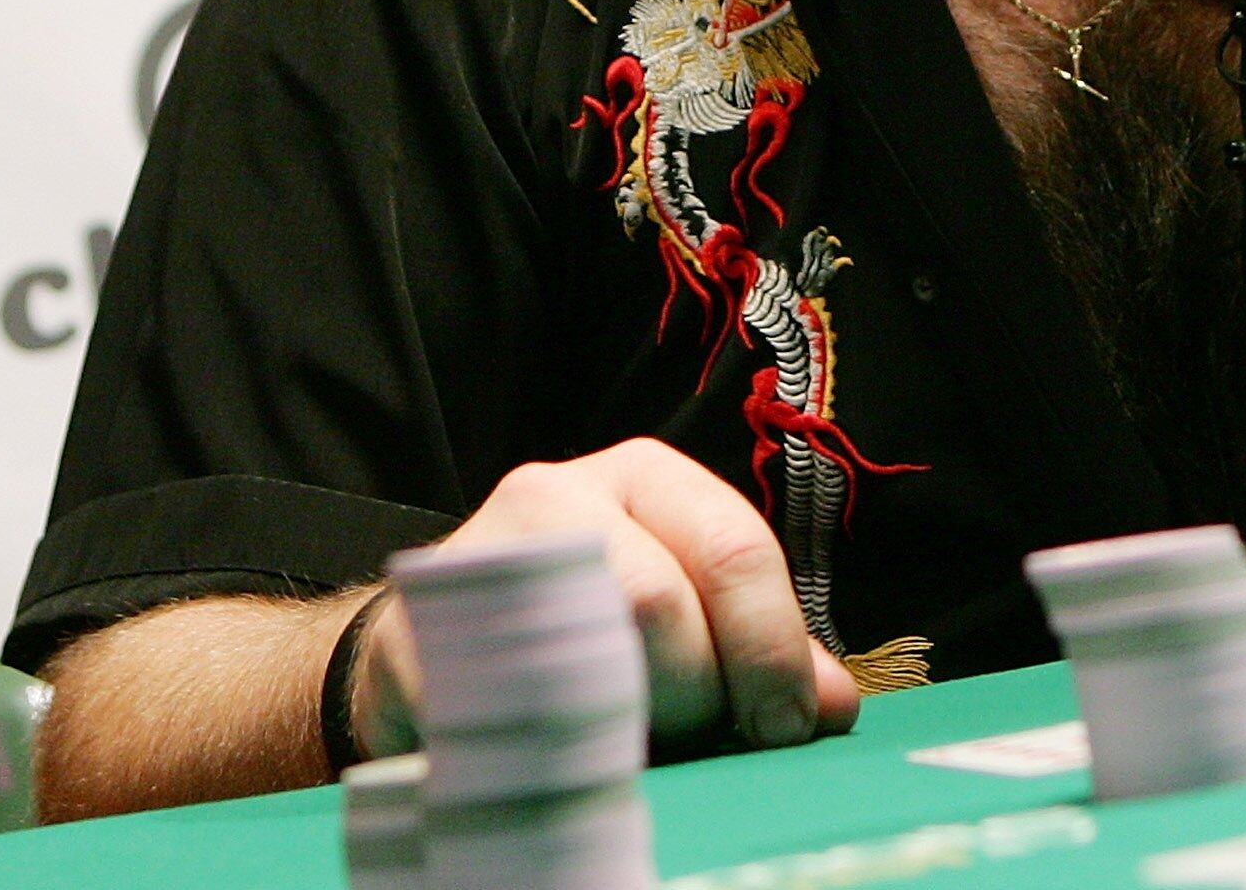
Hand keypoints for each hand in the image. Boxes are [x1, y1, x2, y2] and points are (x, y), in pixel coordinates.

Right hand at [352, 438, 859, 757]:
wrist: (428, 648)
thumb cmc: (584, 629)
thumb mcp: (683, 612)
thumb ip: (759, 652)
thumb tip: (833, 704)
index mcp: (645, 476)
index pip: (736, 547)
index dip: (772, 648)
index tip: (788, 724)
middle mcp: (560, 493)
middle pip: (659, 601)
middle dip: (700, 692)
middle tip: (704, 743)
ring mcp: (478, 559)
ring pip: (582, 655)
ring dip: (629, 726)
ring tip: (640, 754)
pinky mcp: (412, 637)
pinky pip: (502, 710)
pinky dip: (552, 753)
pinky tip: (571, 769)